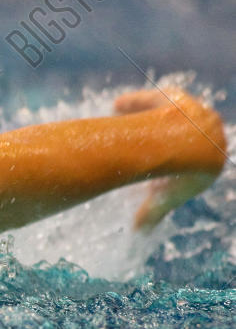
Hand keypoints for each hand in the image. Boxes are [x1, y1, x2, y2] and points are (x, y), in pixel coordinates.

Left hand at [115, 87, 227, 230]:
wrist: (188, 149)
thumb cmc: (179, 177)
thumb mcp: (165, 198)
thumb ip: (152, 212)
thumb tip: (138, 231)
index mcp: (213, 154)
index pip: (196, 158)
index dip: (177, 161)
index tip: (161, 163)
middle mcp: (208, 129)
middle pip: (186, 131)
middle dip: (169, 133)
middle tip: (149, 137)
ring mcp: (196, 112)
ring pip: (170, 110)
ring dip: (148, 113)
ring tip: (123, 116)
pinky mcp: (178, 98)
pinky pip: (155, 98)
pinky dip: (135, 101)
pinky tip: (116, 105)